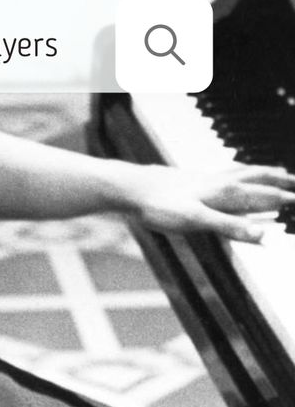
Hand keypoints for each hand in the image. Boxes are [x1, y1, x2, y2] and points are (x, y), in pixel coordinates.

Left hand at [117, 162, 294, 243]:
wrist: (129, 188)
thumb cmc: (160, 204)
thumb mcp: (197, 220)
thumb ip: (230, 227)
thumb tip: (264, 234)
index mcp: (224, 192)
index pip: (263, 195)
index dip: (285, 199)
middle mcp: (217, 182)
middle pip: (254, 178)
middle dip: (277, 180)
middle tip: (294, 180)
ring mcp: (203, 181)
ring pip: (239, 174)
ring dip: (259, 174)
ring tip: (272, 172)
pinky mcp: (190, 181)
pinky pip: (222, 177)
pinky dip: (235, 176)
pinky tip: (228, 181)